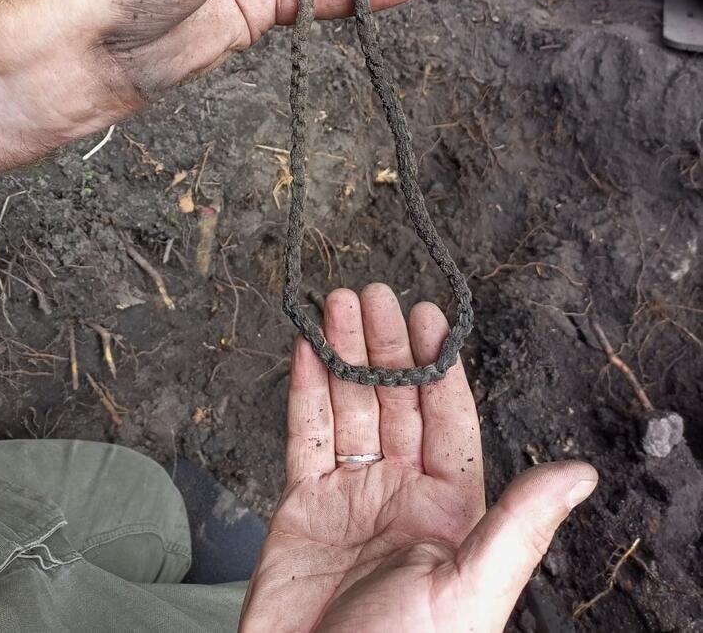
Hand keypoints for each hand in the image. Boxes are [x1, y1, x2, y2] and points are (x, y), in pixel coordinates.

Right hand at [241, 284, 597, 632]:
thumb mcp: (470, 590)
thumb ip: (519, 524)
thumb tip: (582, 474)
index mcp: (451, 511)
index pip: (449, 419)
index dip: (438, 365)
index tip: (429, 315)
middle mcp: (402, 495)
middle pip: (394, 402)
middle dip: (384, 346)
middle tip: (373, 294)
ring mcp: (350, 497)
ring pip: (349, 409)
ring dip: (343, 355)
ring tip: (338, 305)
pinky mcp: (302, 506)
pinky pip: (305, 435)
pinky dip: (305, 390)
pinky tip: (307, 350)